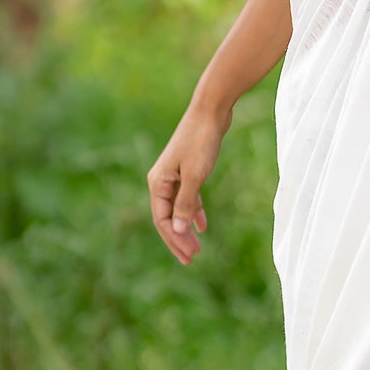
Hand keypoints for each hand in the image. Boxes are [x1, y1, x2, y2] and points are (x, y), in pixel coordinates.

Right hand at [147, 101, 229, 265]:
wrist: (211, 110)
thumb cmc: (201, 141)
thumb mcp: (194, 175)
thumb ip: (185, 203)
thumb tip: (176, 229)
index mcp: (158, 183)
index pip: (162, 219)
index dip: (174, 239)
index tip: (189, 255)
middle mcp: (162, 180)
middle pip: (167, 217)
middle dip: (178, 238)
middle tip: (192, 258)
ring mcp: (174, 175)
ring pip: (178, 209)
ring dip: (186, 227)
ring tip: (197, 247)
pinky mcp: (188, 169)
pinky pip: (188, 197)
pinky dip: (194, 211)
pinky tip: (203, 225)